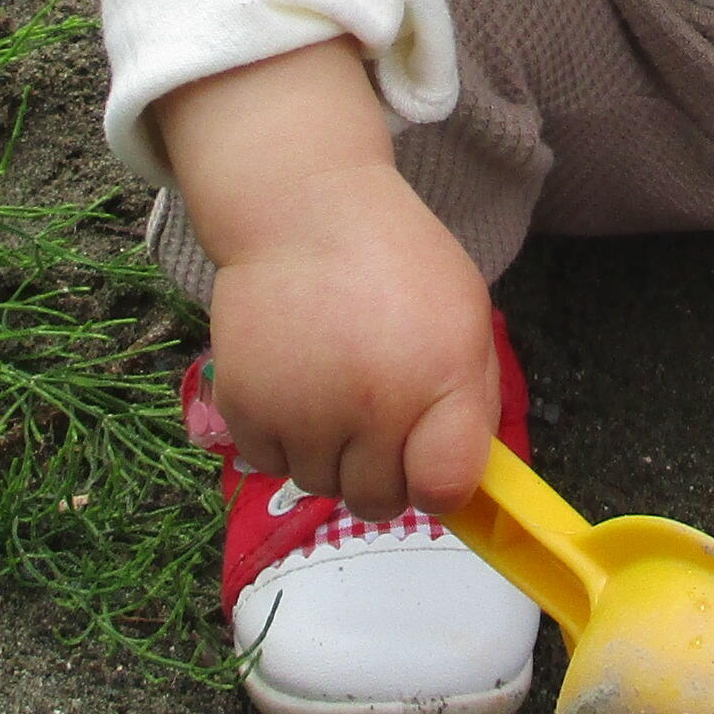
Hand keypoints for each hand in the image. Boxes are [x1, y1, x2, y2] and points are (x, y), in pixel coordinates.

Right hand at [160, 41, 501, 521]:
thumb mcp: (465, 318)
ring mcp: (302, 410)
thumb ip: (469, 404)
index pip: (445, 488)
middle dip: (382, 472)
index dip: (440, 484)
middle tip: (375, 420)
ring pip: (319, 485)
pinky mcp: (244, 405)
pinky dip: (280, 439)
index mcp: (441, 377)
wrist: (302, 211)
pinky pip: (268, 462)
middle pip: (377, 502)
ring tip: (330, 392)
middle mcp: (372, 405)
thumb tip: (460, 482)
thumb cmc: (396, 263)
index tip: (429, 461)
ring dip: (328, 456)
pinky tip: (293, 388)